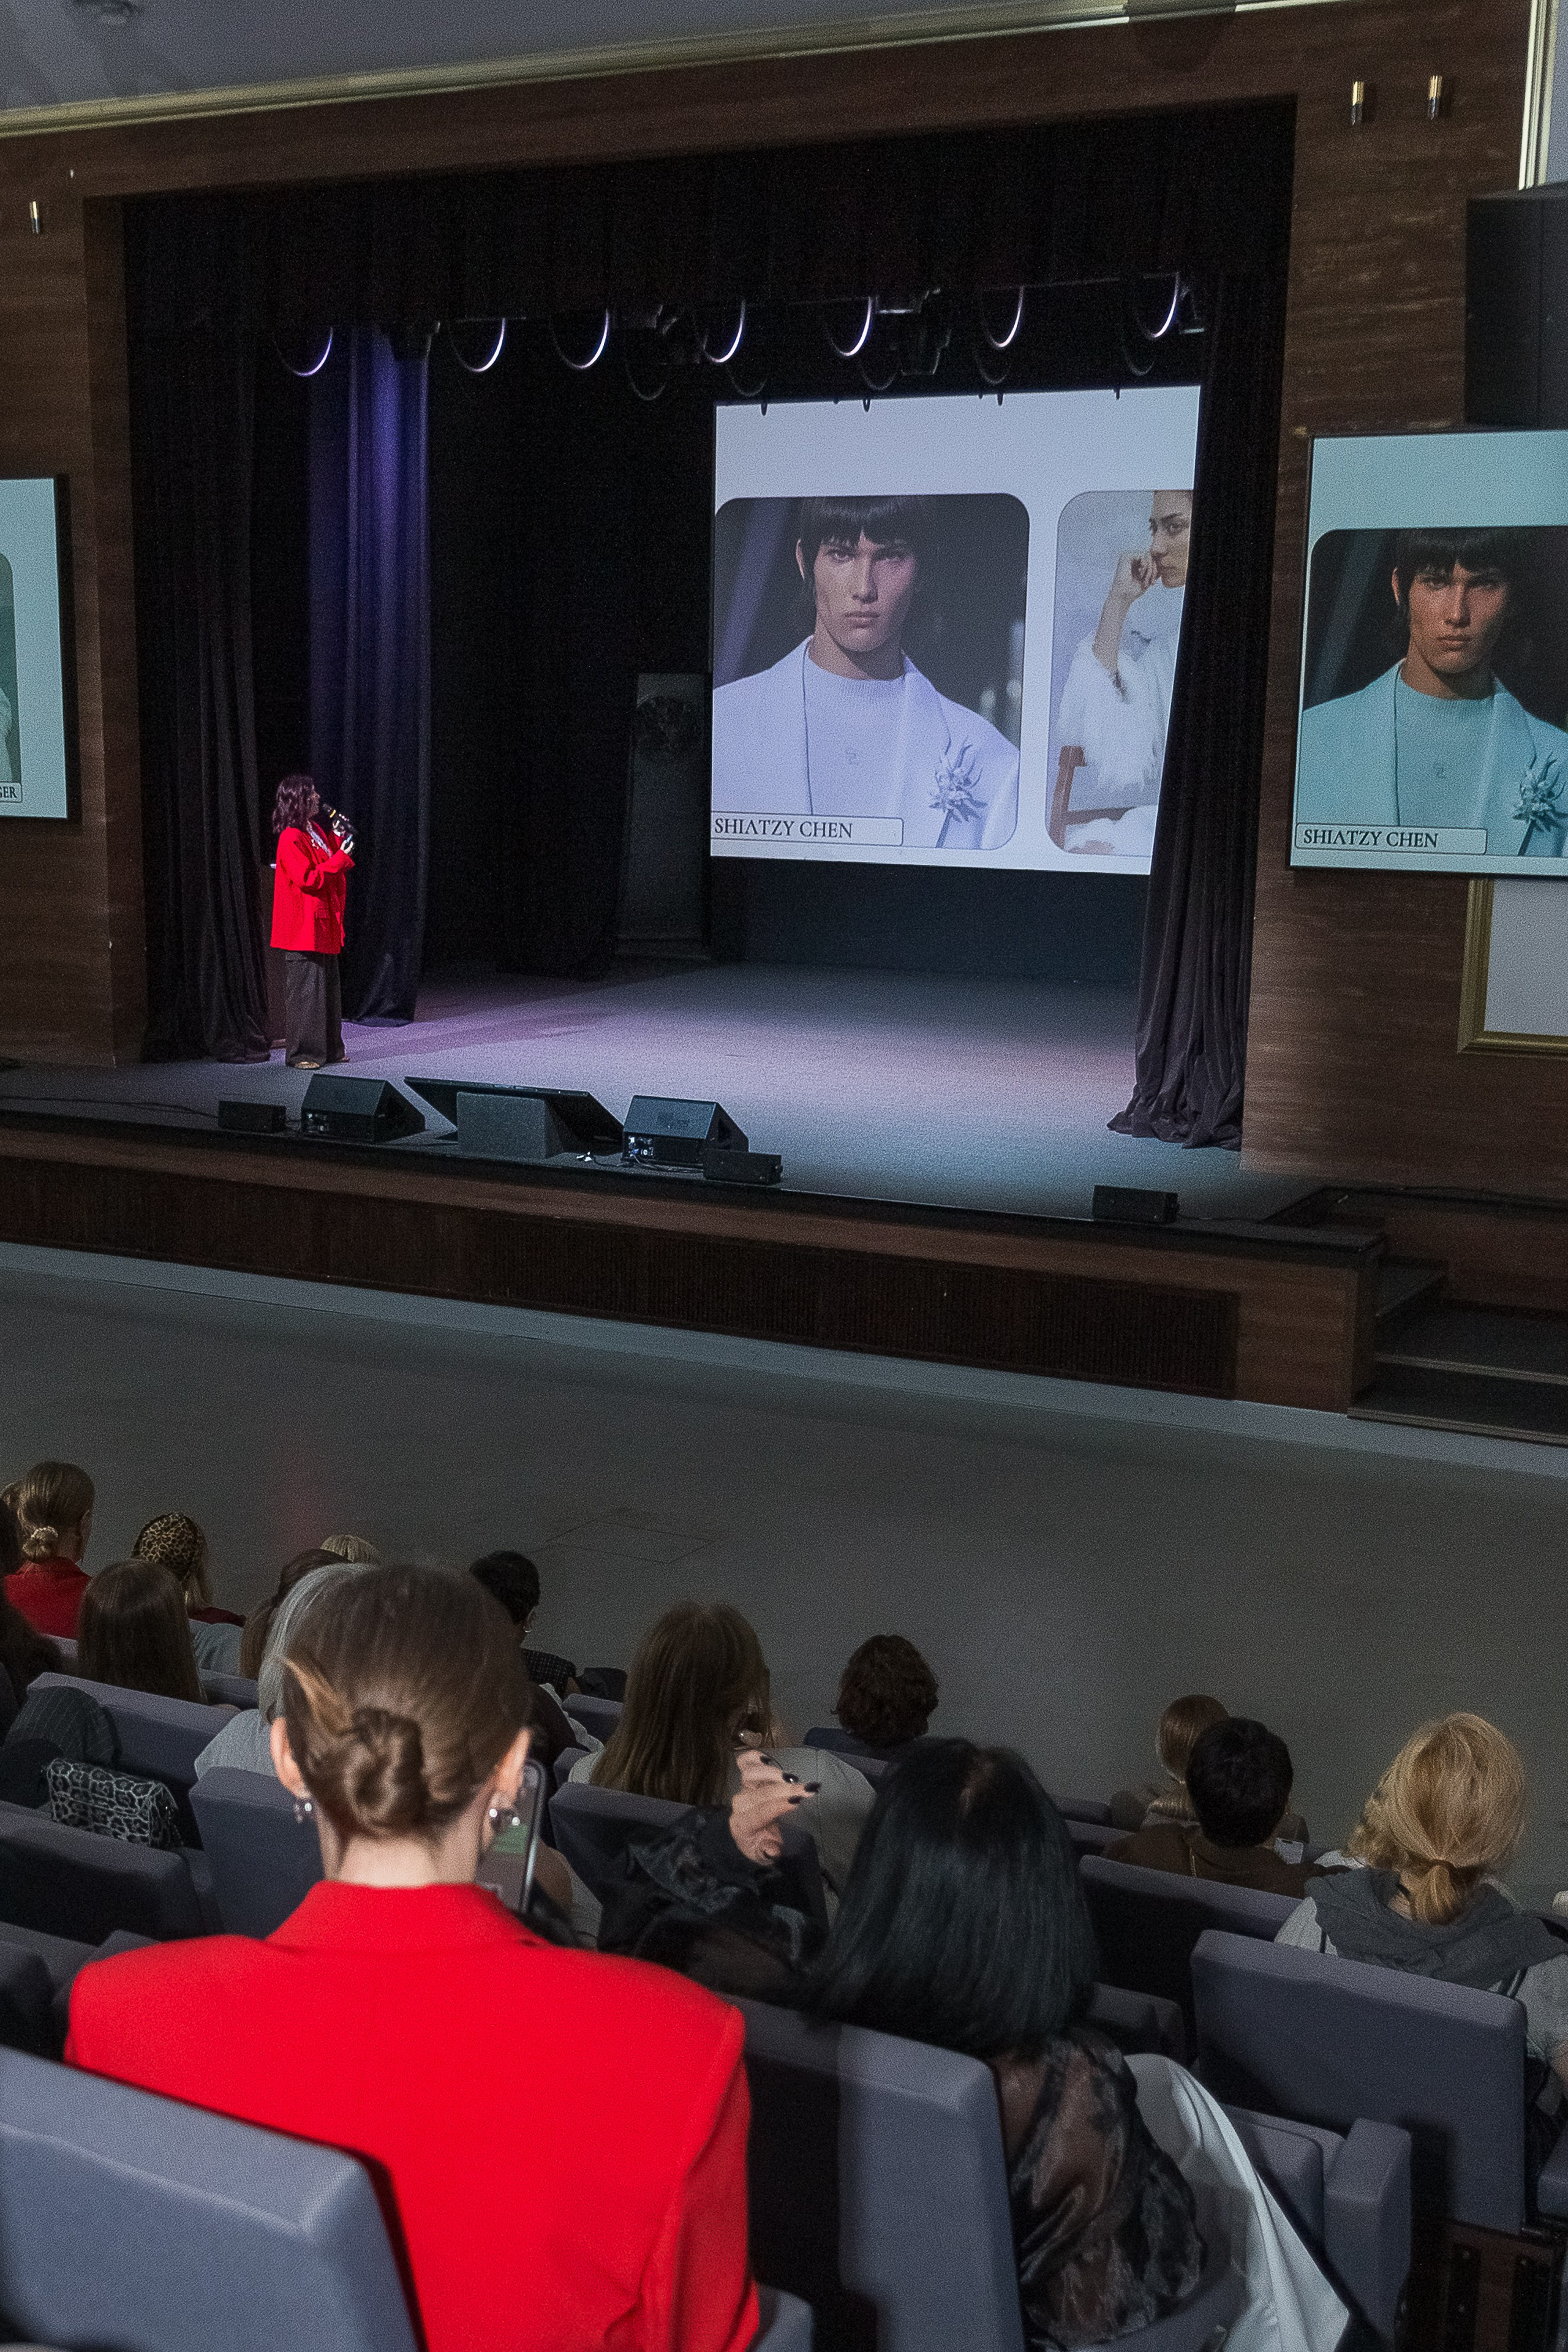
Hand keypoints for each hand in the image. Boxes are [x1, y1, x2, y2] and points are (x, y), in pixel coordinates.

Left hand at [728, 1748, 816, 1866]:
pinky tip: (769, 1759)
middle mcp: (740, 1805)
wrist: (745, 1834)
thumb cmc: (758, 1843)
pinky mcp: (744, 1779)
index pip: (762, 1812)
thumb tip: (773, 1850)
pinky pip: (743, 1763)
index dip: (779, 1805)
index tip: (798, 1800)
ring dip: (772, 1773)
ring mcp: (741, 1789)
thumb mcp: (764, 1855)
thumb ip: (768, 1852)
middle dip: (786, 1789)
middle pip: (762, 1793)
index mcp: (743, 1825)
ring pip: (750, 1775)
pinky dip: (753, 1757)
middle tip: (809, 1789)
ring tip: (792, 1777)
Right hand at [1107, 548, 1157, 604]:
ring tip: (1145, 580)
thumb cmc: (1133, 591)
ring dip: (1150, 569)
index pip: (1150, 560)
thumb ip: (1153, 569)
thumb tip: (1162, 561)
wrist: (1123, 597)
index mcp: (1134, 563)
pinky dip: (1145, 565)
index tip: (1152, 583)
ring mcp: (1127, 556)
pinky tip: (1140, 574)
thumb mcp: (1147, 579)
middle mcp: (1130, 558)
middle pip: (1150, 557)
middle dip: (1153, 570)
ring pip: (1148, 555)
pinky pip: (1143, 555)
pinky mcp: (1126, 556)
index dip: (1154, 570)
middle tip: (1150, 582)